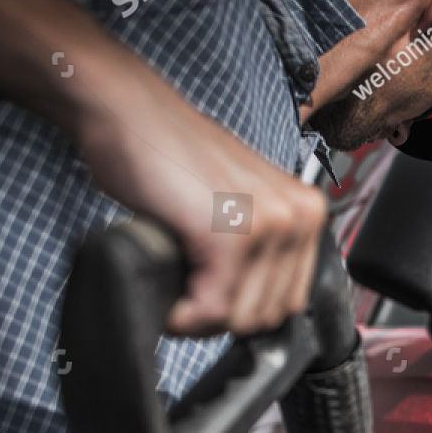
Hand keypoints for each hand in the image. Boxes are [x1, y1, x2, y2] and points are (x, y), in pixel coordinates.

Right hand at [73, 76, 326, 336]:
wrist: (126, 112)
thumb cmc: (168, 157)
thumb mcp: (235, 205)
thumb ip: (257, 249)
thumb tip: (248, 312)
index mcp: (305, 211)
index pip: (289, 301)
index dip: (243, 311)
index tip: (210, 302)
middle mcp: (298, 216)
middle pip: (267, 315)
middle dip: (222, 318)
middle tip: (186, 298)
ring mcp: (268, 225)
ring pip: (242, 319)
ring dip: (201, 320)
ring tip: (177, 292)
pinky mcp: (230, 236)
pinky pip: (213, 310)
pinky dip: (184, 317)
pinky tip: (170, 301)